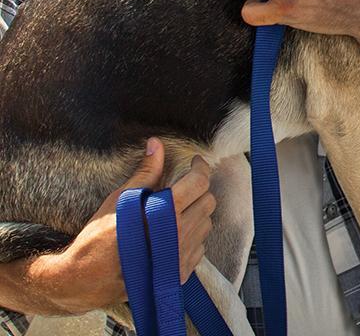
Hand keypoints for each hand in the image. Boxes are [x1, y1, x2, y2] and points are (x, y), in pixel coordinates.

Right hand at [27, 139, 214, 315]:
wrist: (86, 280)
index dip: (200, 167)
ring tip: (175, 212)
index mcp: (164, 214)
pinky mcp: (181, 273)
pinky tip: (173, 234)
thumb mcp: (119, 200)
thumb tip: (156, 144)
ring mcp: (182, 257)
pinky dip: (192, 236)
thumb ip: (145, 173)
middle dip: (198, 190)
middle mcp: (179, 236)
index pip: (199, 183)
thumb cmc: (98, 238)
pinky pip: (200, 247)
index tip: (195, 162)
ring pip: (206, 224)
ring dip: (196, 213)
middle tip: (183, 187)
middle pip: (208, 202)